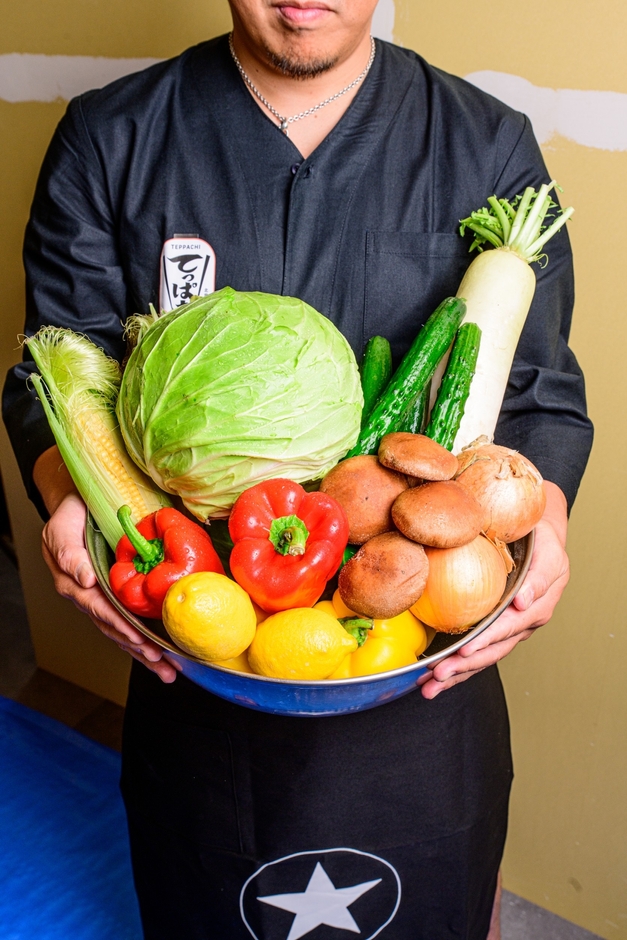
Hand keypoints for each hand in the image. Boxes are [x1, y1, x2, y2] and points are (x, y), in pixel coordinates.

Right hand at [41, 491, 177, 682]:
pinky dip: (144, 640)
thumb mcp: (61, 527)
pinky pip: (129, 621)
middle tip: (161, 662)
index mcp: (73, 583)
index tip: (137, 638)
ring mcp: (101, 599)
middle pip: (112, 628)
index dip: (119, 624)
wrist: (79, 505)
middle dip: (137, 647)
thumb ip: (69, 552)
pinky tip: (161, 655)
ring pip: (122, 631)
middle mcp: (87, 596)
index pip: (98, 609)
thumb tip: (85, 580)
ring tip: (166, 670)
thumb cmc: (71, 515)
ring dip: (143, 652)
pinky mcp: (114, 597)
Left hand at [419, 481, 568, 698]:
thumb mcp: (547, 546)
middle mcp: (527, 620)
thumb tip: (524, 603)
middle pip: (494, 649)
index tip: (463, 651)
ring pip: (485, 655)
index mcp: (539, 602)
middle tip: (438, 676)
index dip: (486, 641)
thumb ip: (539, 574)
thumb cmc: (540, 533)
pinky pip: (479, 649)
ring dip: (457, 674)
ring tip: (430, 687)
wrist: (541, 532)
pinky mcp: (499, 627)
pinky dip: (457, 665)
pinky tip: (434, 677)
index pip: (509, 627)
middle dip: (465, 665)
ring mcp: (513, 627)